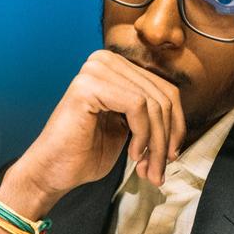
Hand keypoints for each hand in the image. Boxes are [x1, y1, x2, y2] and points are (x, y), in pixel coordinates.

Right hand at [2, 49, 185, 216]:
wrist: (52, 173)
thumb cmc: (85, 154)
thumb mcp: (128, 129)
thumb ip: (151, 115)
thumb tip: (181, 121)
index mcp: (115, 67)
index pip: (165, 89)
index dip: (176, 125)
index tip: (171, 155)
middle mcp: (105, 60)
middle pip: (162, 96)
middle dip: (167, 137)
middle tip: (161, 168)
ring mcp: (95, 69)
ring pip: (153, 103)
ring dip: (156, 143)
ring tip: (149, 169)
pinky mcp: (89, 85)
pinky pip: (137, 106)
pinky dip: (142, 136)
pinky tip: (132, 155)